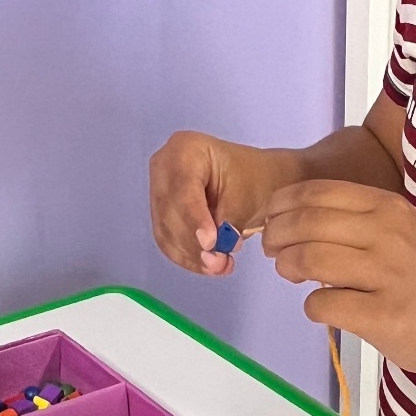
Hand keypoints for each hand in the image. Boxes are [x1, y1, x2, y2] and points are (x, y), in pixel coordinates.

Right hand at [150, 132, 302, 275]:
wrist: (256, 180)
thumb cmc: (255, 180)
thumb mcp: (245, 197)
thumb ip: (226, 222)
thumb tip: (211, 251)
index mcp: (184, 149)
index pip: (183, 188)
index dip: (194, 219)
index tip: (210, 243)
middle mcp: (164, 166)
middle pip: (169, 211)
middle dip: (193, 243)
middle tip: (218, 264)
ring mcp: (158, 190)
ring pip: (166, 229)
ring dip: (191, 255)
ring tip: (220, 266)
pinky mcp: (161, 213)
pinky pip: (167, 240)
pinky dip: (187, 257)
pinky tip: (207, 266)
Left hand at [259, 180, 415, 380]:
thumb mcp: (403, 235)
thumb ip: (357, 226)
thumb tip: (295, 224)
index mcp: (389, 208)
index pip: (318, 192)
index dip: (282, 205)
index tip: (271, 219)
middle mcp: (387, 234)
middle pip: (306, 224)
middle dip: (276, 237)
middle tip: (273, 251)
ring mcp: (387, 275)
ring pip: (309, 259)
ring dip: (288, 267)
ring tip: (291, 275)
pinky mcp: (383, 316)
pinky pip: (323, 305)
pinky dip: (312, 307)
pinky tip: (325, 308)